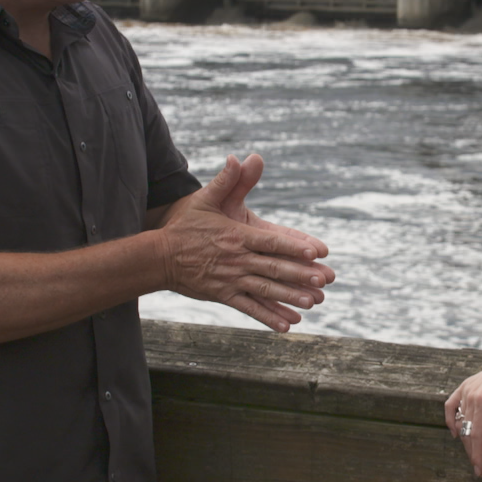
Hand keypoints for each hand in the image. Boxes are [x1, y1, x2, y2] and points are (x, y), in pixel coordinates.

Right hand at [158, 154, 333, 331]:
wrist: (159, 257)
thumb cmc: (184, 226)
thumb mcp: (204, 199)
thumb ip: (226, 181)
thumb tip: (239, 157)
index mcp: (237, 236)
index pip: (271, 241)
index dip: (293, 246)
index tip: (315, 252)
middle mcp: (237, 259)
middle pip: (273, 267)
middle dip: (299, 274)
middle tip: (323, 279)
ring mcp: (231, 279)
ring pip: (265, 290)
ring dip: (290, 297)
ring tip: (313, 302)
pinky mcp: (223, 295)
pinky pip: (249, 308)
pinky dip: (268, 316)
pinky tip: (287, 324)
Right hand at [442, 343, 481, 476]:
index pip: (477, 436)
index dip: (478, 455)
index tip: (480, 470)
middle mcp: (471, 396)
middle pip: (467, 431)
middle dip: (471, 451)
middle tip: (477, 466)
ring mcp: (465, 390)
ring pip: (459, 420)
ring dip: (464, 438)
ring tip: (472, 452)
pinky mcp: (464, 386)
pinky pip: (451, 405)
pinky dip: (451, 418)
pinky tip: (455, 431)